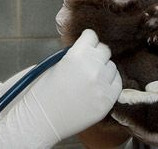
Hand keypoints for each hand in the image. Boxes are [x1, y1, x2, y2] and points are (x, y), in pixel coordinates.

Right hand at [0, 29, 121, 148]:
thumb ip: (75, 55)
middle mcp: (91, 69)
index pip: (92, 36)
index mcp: (76, 56)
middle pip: (104, 50)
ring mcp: (101, 86)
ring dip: (103, 69)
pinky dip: (110, 83)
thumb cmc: (44, 92)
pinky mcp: (107, 101)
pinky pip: (117, 84)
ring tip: (91, 78)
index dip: (87, 41)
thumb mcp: (55, 64)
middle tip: (88, 63)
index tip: (85, 46)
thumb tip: (88, 49)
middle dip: (96, 54)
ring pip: (112, 67)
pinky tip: (99, 87)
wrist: (40, 120)